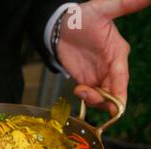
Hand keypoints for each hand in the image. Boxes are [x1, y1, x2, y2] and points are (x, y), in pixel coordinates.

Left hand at [57, 0, 150, 114]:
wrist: (61, 26)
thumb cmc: (82, 17)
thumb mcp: (101, 8)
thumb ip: (124, 5)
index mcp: (118, 52)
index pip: (121, 75)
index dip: (120, 90)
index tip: (117, 103)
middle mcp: (111, 67)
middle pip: (115, 90)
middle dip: (106, 99)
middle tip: (88, 94)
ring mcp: (99, 75)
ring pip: (104, 96)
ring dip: (94, 100)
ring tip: (80, 90)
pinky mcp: (86, 80)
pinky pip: (91, 96)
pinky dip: (85, 98)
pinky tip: (77, 89)